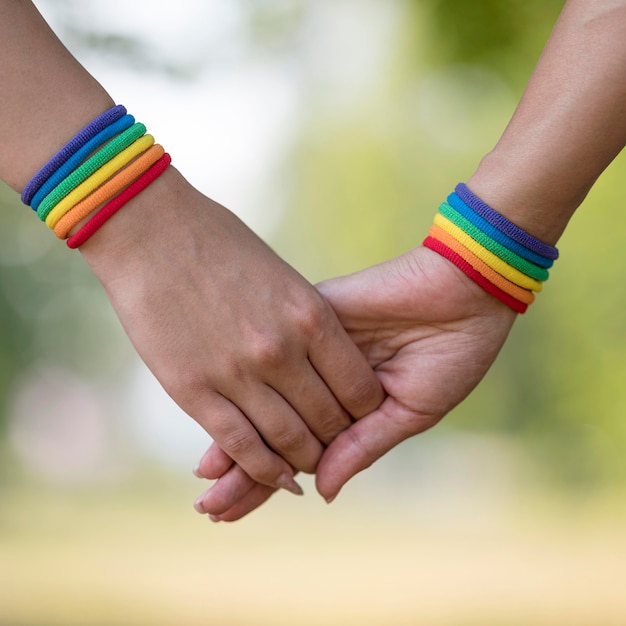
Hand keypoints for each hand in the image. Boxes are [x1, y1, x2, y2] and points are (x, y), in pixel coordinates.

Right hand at [80, 167, 383, 493]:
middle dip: (337, 441)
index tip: (358, 418)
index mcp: (311, 316)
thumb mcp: (281, 276)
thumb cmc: (220, 244)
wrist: (151, 231)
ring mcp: (238, 373)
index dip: (364, 411)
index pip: (359, 388)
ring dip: (305, 461)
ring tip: (309, 467)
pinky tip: (279, 481)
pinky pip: (242, 446)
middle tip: (334, 448)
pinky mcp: (195, 390)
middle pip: (329, 421)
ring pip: (289, 441)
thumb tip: (323, 356)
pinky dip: (266, 471)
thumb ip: (305, 320)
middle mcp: (282, 350)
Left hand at [193, 245, 516, 519]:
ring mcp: (312, 356)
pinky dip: (249, 392)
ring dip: (236, 440)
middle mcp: (322, 387)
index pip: (299, 453)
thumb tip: (319, 490)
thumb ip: (363, 446)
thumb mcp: (411, 411)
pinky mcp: (309, 319)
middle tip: (209, 508)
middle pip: (273, 434)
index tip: (229, 512)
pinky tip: (222, 420)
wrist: (465, 293)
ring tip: (206, 483)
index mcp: (349, 411)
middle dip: (242, 473)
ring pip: (265, 401)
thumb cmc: (452, 355)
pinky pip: (274, 360)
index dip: (266, 482)